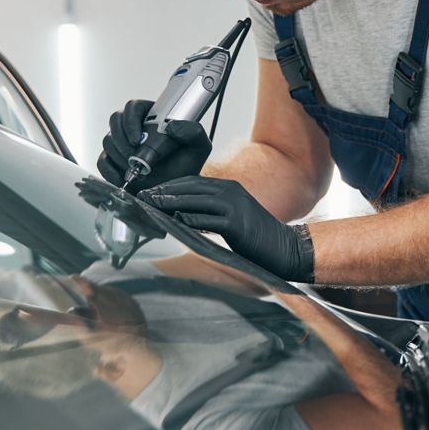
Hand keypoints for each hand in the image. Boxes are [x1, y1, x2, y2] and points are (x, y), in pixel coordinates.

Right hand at [96, 99, 211, 192]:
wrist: (176, 191)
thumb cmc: (186, 166)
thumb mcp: (198, 147)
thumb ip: (193, 132)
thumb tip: (171, 126)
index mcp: (152, 117)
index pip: (133, 107)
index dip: (130, 120)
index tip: (137, 138)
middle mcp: (134, 128)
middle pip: (115, 120)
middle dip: (121, 138)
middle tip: (133, 155)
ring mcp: (122, 144)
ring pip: (108, 140)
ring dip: (118, 155)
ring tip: (133, 169)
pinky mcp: (114, 162)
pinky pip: (101, 161)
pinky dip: (109, 170)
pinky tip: (122, 178)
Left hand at [138, 176, 314, 282]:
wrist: (284, 248)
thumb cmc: (256, 236)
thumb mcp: (233, 217)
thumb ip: (211, 212)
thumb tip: (182, 214)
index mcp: (230, 188)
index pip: (193, 181)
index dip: (170, 185)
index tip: (152, 191)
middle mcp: (231, 192)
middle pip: (191, 187)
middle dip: (165, 191)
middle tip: (145, 196)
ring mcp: (234, 206)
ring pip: (195, 200)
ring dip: (171, 202)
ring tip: (152, 205)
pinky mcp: (236, 224)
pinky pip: (207, 220)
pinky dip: (189, 219)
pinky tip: (175, 221)